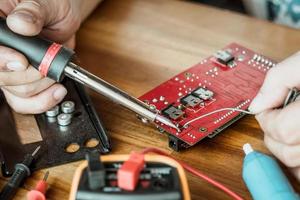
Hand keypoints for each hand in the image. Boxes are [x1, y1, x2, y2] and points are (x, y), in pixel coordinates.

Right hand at [0, 0, 99, 113]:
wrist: (63, 18)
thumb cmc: (51, 5)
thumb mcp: (45, 3)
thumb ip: (32, 11)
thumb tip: (20, 23)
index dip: (1, 61)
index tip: (22, 61)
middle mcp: (0, 50)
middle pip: (1, 77)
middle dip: (31, 75)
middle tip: (48, 64)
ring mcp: (9, 69)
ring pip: (16, 92)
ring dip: (43, 85)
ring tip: (56, 71)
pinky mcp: (23, 81)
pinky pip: (24, 102)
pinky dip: (43, 101)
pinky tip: (56, 91)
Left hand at [249, 51, 299, 180]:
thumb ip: (278, 80)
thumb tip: (257, 106)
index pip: (282, 130)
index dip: (267, 120)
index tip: (266, 110)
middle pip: (289, 153)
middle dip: (273, 137)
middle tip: (275, 120)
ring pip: (299, 166)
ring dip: (287, 150)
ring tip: (289, 129)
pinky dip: (299, 162)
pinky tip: (298, 142)